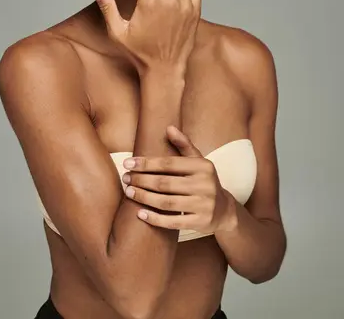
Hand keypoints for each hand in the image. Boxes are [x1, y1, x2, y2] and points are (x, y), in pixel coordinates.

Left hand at [121, 126, 237, 234]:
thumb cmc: (204, 181)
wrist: (223, 210)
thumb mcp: (197, 161)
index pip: (169, 163)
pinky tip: (140, 213)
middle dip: (141, 181)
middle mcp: (205, 185)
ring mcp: (203, 205)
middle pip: (164, 183)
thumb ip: (183, 144)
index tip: (128, 163)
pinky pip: (172, 222)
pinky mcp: (200, 222)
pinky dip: (154, 219)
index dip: (146, 163)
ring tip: (129, 192)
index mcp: (203, 166)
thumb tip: (168, 127)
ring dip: (144, 198)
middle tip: (125, 178)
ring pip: (166, 203)